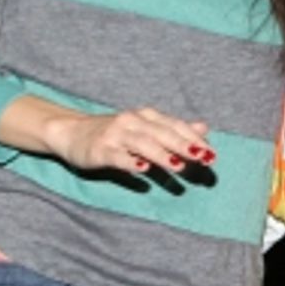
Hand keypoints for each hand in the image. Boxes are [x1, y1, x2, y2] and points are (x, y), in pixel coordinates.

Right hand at [41, 104, 215, 175]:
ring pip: (142, 143)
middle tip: (203, 158)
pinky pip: (117, 156)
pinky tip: (143, 168)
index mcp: (146, 117)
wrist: (72, 132)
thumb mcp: (146, 129)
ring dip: (161, 154)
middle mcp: (132, 122)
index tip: (212, 154)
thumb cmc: (115, 134)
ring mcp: (115, 135)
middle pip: (162, 133)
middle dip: (184, 145)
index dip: (193, 139)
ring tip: (179, 165)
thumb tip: (204, 128)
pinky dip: (130, 162)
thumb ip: (174, 130)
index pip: (174, 126)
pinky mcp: (100, 149)